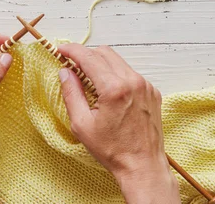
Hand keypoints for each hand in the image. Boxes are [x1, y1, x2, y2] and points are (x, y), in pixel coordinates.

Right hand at [57, 44, 179, 203]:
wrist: (142, 165)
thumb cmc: (112, 149)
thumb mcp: (82, 124)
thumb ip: (71, 93)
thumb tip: (65, 72)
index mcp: (114, 88)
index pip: (89, 57)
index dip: (72, 50)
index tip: (61, 49)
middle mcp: (133, 81)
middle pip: (105, 53)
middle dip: (86, 55)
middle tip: (73, 65)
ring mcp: (146, 85)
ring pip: (119, 61)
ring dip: (102, 65)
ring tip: (90, 81)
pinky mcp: (153, 91)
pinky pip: (131, 74)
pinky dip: (117, 76)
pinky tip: (110, 92)